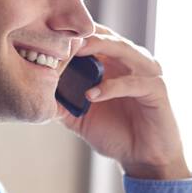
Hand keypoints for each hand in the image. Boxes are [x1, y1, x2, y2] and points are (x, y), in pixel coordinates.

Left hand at [55, 23, 191, 179]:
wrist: (143, 158)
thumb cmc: (116, 133)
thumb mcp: (81, 117)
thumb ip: (61, 102)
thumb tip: (34, 94)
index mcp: (114, 62)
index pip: (91, 36)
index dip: (70, 34)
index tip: (43, 35)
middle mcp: (131, 60)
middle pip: (106, 35)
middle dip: (81, 34)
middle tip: (57, 35)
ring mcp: (147, 72)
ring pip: (122, 49)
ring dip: (98, 47)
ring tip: (75, 52)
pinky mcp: (157, 90)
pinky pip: (132, 83)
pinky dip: (111, 87)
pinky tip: (91, 94)